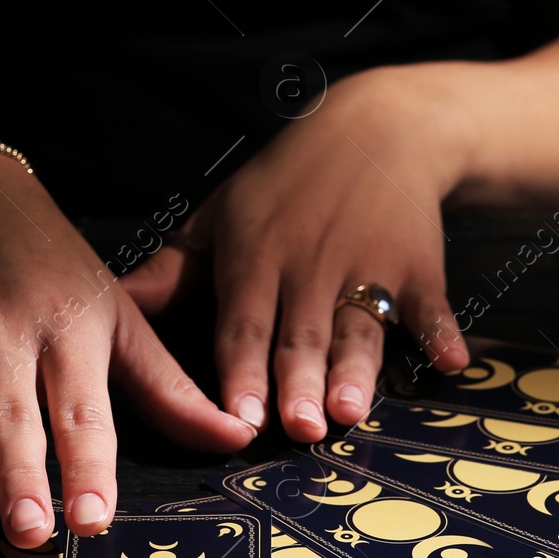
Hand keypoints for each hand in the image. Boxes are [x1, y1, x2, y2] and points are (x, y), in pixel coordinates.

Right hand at [0, 149, 256, 546]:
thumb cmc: (50, 264)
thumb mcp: (117, 314)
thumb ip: (168, 388)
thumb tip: (235, 437)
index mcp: (69, 329)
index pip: (82, 407)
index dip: (88, 465)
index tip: (91, 518)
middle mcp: (7, 334)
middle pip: (14, 413)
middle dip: (21, 474)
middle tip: (29, 531)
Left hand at [122, 66, 472, 441]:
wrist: (378, 128)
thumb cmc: (284, 184)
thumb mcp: (220, 216)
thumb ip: (170, 273)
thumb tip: (107, 304)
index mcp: (255, 259)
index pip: (244, 324)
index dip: (242, 370)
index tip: (239, 417)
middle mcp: (310, 267)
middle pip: (302, 334)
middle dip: (297, 381)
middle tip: (297, 429)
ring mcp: (368, 267)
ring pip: (360, 326)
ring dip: (358, 368)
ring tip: (350, 410)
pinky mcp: (419, 266)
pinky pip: (430, 303)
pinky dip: (442, 331)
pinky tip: (450, 362)